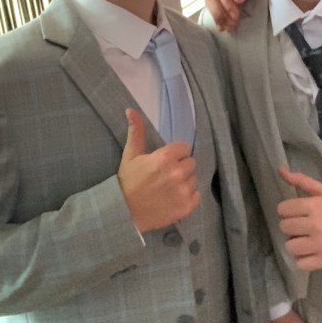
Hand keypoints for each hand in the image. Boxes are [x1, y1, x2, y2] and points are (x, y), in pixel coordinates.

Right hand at [118, 109, 199, 231]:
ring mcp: (184, 191)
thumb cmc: (127, 182)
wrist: (124, 212)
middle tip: (165, 175)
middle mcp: (178, 173)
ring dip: (184, 181)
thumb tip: (131, 110)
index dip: (174, 154)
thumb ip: (136, 131)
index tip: (164, 161)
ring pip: (193, 179)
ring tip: (168, 188)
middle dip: (180, 167)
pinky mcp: (187, 206)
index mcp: (165, 158)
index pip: (184, 148)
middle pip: (190, 163)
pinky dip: (188, 196)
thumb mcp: (130, 154)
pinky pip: (197, 195)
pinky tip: (174, 198)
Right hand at [204, 0, 261, 31]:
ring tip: (227, 28)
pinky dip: (215, 14)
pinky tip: (221, 25)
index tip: (235, 16)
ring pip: (208, 0)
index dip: (227, 4)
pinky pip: (209, 2)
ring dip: (217, 16)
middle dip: (220, 13)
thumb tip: (237, 0)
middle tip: (231, 26)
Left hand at [277, 167, 321, 270]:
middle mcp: (315, 225)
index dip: (287, 210)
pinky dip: (302, 259)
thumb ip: (301, 180)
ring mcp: (320, 245)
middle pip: (284, 227)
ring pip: (289, 247)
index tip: (296, 212)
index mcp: (314, 206)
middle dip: (291, 226)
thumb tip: (280, 169)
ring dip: (295, 243)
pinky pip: (300, 263)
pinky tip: (311, 251)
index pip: (283, 209)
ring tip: (306, 239)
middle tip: (303, 225)